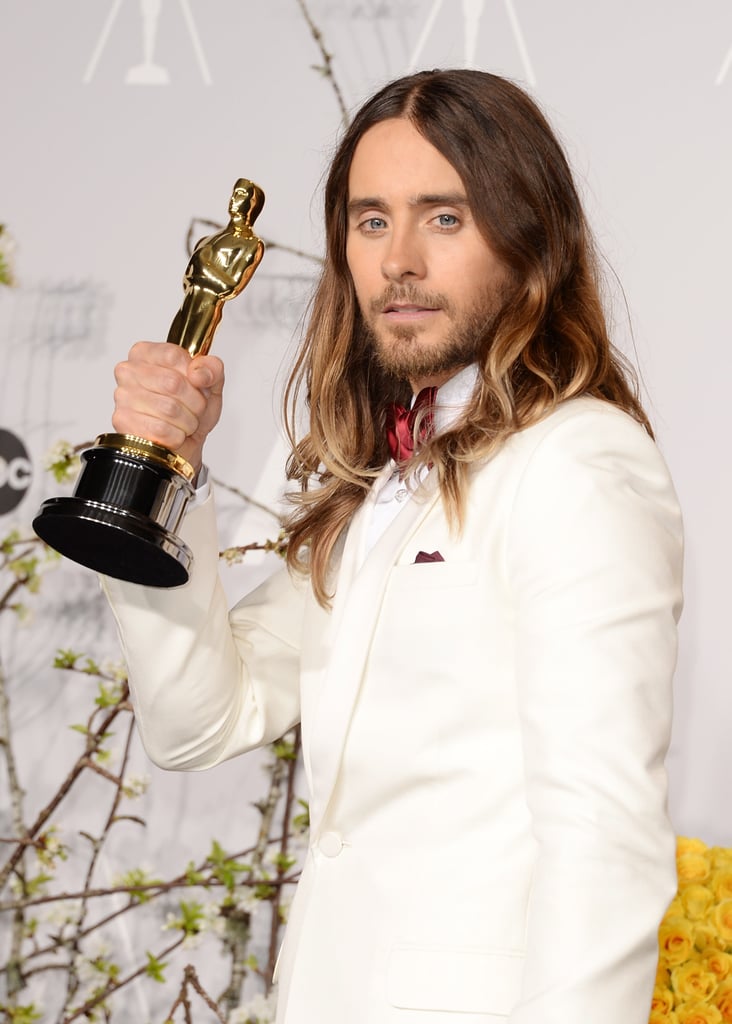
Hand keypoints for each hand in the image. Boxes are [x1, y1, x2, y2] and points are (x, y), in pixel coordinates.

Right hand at [112, 341, 223, 475]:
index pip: (173, 356)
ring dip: (187, 421)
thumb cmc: (192, 407)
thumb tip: (198, 373)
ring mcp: (123, 396)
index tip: (197, 383)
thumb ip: (212, 368)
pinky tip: (172, 433)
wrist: (186, 441)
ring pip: (169, 409)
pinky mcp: (123, 421)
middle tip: (195, 407)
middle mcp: (128, 371)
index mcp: (145, 353)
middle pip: (173, 383)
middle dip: (195, 401)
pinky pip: (161, 430)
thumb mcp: (211, 382)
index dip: (193, 374)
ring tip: (184, 421)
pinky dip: (176, 436)